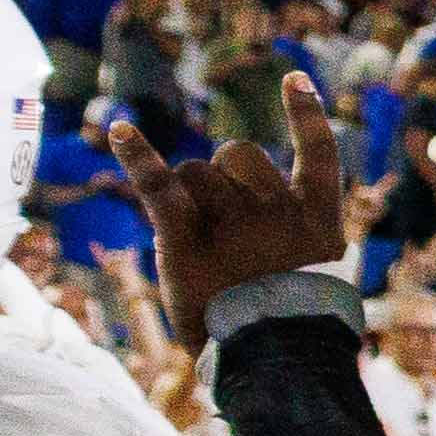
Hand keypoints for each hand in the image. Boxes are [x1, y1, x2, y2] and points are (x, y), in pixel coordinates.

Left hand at [103, 94, 357, 320]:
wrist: (274, 357)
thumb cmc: (292, 330)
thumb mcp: (313, 282)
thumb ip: (293, 246)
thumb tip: (266, 234)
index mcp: (316, 220)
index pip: (318, 152)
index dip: (306, 113)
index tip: (292, 78)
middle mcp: (275, 209)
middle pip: (238, 157)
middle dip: (224, 175)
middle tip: (224, 225)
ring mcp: (231, 221)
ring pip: (197, 173)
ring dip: (189, 193)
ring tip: (198, 241)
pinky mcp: (185, 237)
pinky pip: (158, 184)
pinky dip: (135, 154)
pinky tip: (118, 128)